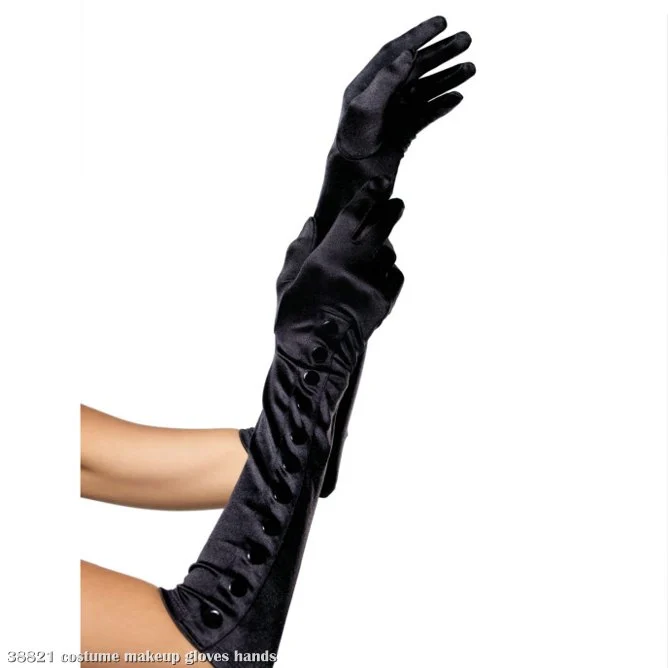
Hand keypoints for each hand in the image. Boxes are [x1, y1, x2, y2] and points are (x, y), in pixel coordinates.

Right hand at [276, 177, 403, 345]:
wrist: (315, 361)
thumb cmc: (293, 321)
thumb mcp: (285, 283)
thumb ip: (298, 249)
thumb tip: (312, 222)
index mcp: (326, 260)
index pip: (353, 217)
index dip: (369, 196)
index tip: (379, 184)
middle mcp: (353, 269)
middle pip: (381, 228)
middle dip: (391, 211)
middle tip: (396, 202)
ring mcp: (372, 287)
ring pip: (389, 255)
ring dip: (384, 248)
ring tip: (373, 253)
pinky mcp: (384, 305)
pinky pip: (394, 277)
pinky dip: (389, 272)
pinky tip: (377, 276)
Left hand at [314, 15, 474, 236]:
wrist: (354, 179)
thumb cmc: (353, 144)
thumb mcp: (366, 108)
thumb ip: (385, 80)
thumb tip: (407, 54)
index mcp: (367, 84)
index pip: (395, 52)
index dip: (418, 35)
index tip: (442, 22)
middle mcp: (382, 96)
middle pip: (415, 67)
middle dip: (441, 53)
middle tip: (467, 39)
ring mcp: (394, 114)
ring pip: (425, 89)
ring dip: (447, 77)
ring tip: (471, 68)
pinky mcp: (404, 133)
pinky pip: (427, 114)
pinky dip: (442, 104)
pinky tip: (457, 98)